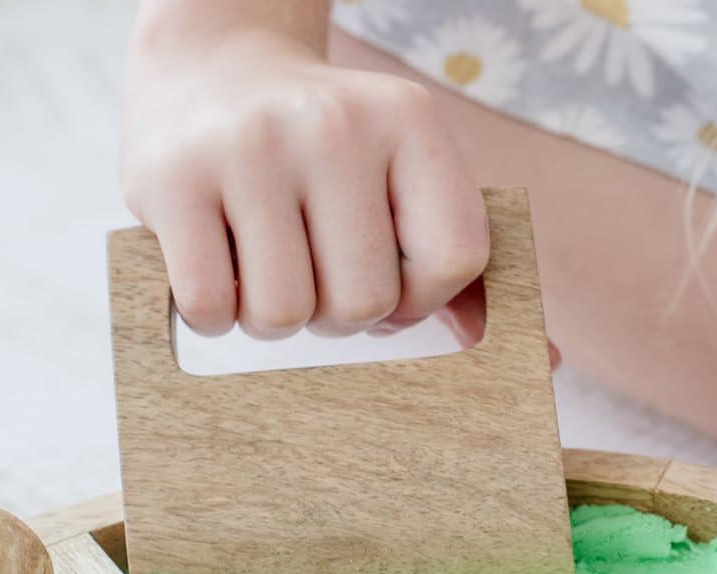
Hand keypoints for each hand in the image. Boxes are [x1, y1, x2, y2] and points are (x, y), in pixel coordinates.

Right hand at [121, 27, 488, 339]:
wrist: (209, 67)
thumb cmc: (322, 154)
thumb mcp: (401, 179)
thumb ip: (460, 267)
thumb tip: (545, 362)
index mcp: (410, 124)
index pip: (454, 263)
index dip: (417, 300)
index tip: (384, 282)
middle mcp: (332, 127)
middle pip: (360, 305)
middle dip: (336, 315)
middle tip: (312, 272)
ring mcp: (247, 150)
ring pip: (283, 317)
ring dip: (275, 317)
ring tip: (264, 266)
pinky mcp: (171, 181)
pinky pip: (211, 309)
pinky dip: (216, 314)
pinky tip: (218, 266)